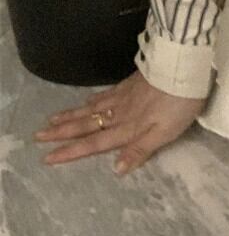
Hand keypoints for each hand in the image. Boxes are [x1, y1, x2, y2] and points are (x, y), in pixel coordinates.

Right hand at [32, 69, 206, 175]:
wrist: (182, 66)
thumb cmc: (179, 104)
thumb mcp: (165, 133)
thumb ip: (140, 150)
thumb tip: (115, 169)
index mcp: (128, 128)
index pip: (95, 143)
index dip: (72, 151)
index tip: (48, 157)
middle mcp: (120, 113)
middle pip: (87, 124)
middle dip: (61, 132)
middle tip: (38, 136)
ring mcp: (124, 95)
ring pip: (91, 108)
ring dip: (71, 116)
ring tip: (51, 120)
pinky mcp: (131, 82)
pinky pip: (105, 94)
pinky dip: (92, 99)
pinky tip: (86, 101)